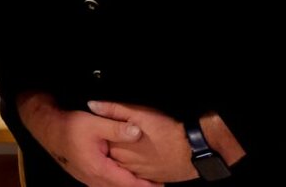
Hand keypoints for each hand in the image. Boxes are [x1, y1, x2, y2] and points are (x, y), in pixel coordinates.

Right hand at [17, 92, 159, 186]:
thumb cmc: (70, 125)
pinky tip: (122, 179)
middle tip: (158, 186)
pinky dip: (116, 184)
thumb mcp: (93, 123)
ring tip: (143, 184)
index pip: (127, 183)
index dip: (145, 186)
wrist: (48, 129)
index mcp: (98, 169)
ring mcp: (87, 179)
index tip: (162, 186)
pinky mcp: (84, 176)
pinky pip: (104, 185)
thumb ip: (116, 128)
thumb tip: (138, 132)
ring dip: (126, 186)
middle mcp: (93, 179)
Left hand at [89, 102, 244, 182]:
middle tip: (125, 136)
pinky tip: (142, 155)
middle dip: (111, 144)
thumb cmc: (167, 131)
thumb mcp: (138, 113)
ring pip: (121, 163)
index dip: (103, 132)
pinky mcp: (147, 178)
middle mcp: (124, 163)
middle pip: (109, 153)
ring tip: (135, 145)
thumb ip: (113, 110)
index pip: (100, 140)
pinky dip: (134, 165)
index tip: (107, 127)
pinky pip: (134, 172)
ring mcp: (136, 172)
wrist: (192, 151)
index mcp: (118, 147)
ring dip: (124, 155)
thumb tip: (93, 106)